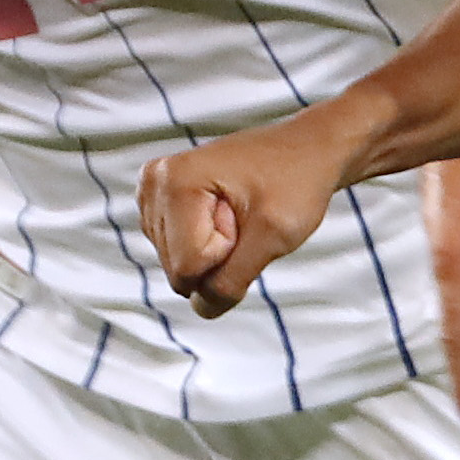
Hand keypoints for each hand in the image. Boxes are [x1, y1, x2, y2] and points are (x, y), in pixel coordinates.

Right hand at [140, 107, 353, 318]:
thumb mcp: (274, 237)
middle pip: (178, 268)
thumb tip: (201, 309)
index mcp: (175, 181)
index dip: (228, 255)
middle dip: (220, 255)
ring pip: (177, 265)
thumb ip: (232, 280)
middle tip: (245, 217)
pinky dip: (208, 244)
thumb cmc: (295, 184)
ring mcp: (154, 193)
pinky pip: (179, 253)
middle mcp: (154, 183)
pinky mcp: (161, 203)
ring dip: (216, 250)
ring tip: (238, 212)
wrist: (305, 151)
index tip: (248, 218)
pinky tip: (227, 215)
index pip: (188, 267)